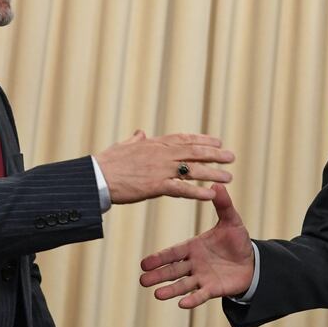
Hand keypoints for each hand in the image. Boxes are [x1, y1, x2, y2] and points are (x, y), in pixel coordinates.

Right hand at [96, 131, 233, 203]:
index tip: (217, 141)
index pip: (184, 139)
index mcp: (154, 143)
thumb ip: (135, 140)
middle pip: (194, 152)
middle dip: (215, 154)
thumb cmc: (106, 162)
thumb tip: (140, 132)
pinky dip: (197, 191)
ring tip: (228, 177)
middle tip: (231, 157)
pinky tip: (210, 194)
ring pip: (193, 170)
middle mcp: (161, 154)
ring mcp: (160, 169)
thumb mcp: (123, 146)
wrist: (96, 176)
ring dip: (212, 173)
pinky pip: (181, 189)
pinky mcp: (156, 186)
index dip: (202, 140)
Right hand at [139, 183, 253, 307]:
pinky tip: (181, 304)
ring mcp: (202, 277)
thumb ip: (223, 204)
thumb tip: (217, 185)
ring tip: (157, 294)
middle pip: (173, 270)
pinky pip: (201, 295)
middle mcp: (194, 263)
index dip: (160, 258)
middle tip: (142, 280)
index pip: (173, 252)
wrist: (252, 262)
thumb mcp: (231, 220)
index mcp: (194, 247)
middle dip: (158, 275)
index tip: (144, 263)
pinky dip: (192, 299)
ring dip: (170, 290)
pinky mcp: (213, 289)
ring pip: (183, 284)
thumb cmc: (237, 240)